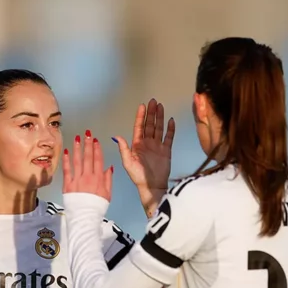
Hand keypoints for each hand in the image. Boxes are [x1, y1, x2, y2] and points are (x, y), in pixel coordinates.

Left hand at [62, 130, 112, 200]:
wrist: (85, 218)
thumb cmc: (97, 207)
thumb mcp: (107, 194)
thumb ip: (108, 180)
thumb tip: (110, 167)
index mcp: (98, 179)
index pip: (98, 160)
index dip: (97, 149)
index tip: (96, 140)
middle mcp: (88, 177)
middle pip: (88, 157)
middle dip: (88, 144)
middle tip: (87, 133)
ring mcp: (77, 180)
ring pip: (77, 161)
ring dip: (77, 148)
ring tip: (77, 138)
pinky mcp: (68, 185)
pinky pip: (67, 170)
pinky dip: (66, 160)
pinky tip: (67, 151)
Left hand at [113, 99, 174, 216]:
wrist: (152, 187)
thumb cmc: (138, 177)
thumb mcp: (128, 163)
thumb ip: (124, 149)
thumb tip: (117, 136)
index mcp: (137, 145)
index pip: (139, 127)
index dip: (141, 116)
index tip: (142, 106)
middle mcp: (147, 143)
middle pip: (149, 125)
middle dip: (151, 113)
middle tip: (153, 101)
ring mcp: (157, 146)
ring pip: (159, 128)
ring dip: (160, 118)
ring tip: (161, 106)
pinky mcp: (166, 151)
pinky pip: (169, 137)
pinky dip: (170, 129)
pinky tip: (170, 121)